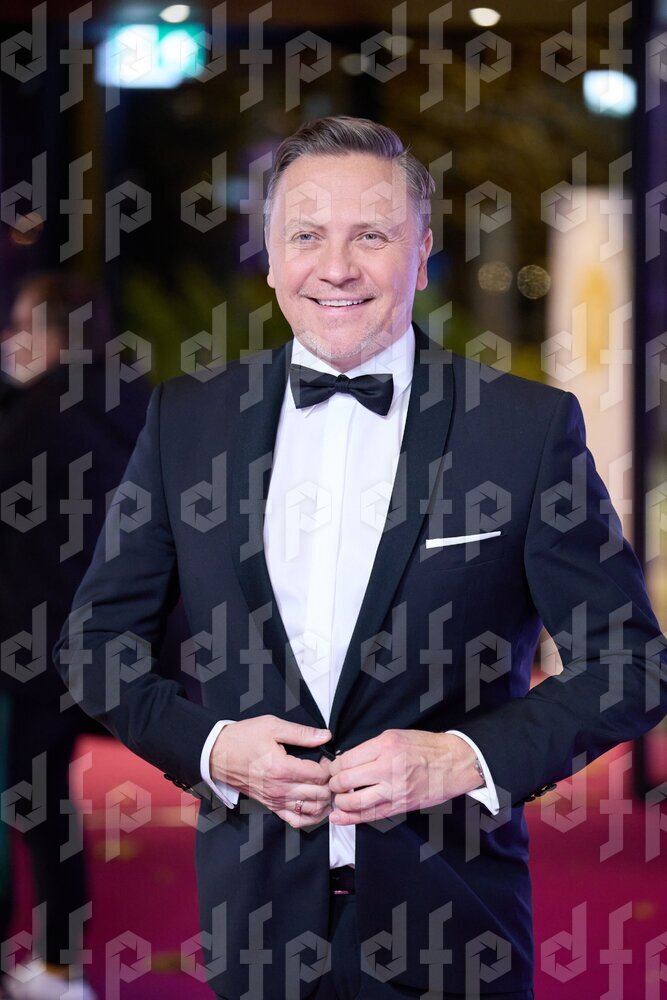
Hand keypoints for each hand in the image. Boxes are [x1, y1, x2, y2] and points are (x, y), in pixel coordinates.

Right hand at [210, 715, 332, 827]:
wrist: (218, 754)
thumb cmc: (243, 738)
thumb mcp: (272, 726)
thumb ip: (301, 733)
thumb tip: (325, 736)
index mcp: (282, 768)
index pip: (319, 775)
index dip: (330, 767)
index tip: (328, 758)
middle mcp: (280, 788)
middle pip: (319, 794)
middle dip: (330, 783)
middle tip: (330, 772)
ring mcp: (275, 800)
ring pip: (312, 810)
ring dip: (324, 800)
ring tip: (326, 786)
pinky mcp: (271, 806)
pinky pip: (296, 820)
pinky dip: (311, 817)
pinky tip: (316, 805)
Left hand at [328, 730, 483, 824]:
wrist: (452, 763)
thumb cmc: (425, 747)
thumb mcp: (395, 736)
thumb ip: (371, 748)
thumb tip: (347, 759)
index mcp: (385, 746)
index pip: (347, 759)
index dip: (334, 766)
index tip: (333, 768)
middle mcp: (388, 768)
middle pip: (346, 780)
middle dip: (334, 783)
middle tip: (333, 782)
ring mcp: (394, 789)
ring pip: (355, 801)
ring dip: (340, 801)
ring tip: (338, 798)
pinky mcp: (399, 806)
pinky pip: (370, 815)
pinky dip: (351, 818)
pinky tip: (339, 818)